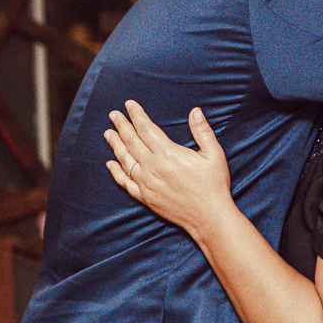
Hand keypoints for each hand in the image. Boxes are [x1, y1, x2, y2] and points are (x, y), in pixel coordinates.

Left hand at [105, 101, 236, 238]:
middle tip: (113, 115)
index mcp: (168, 154)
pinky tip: (110, 164)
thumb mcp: (214, 154)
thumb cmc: (213, 185)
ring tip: (108, 134)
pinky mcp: (145, 197)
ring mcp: (146, 183)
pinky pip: (125, 182)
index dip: (136, 115)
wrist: (209, 218)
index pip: (146, 128)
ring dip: (116, 145)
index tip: (129, 105)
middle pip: (131, 141)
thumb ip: (203, 131)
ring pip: (125, 160)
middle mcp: (153, 167)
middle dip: (121, 126)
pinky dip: (116, 172)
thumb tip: (195, 111)